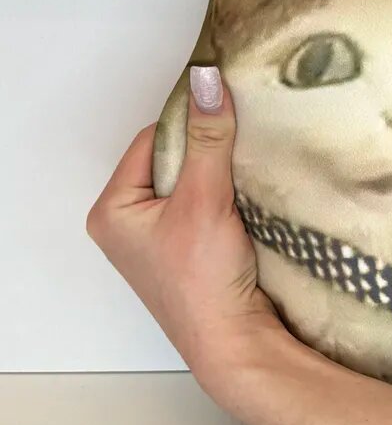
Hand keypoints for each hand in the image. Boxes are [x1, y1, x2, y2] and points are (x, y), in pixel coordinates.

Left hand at [86, 66, 285, 397]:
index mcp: (112, 210)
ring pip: (192, 182)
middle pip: (172, 160)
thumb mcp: (204, 200)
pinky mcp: (188, 252)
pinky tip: (246, 199)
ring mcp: (158, 240)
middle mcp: (128, 223)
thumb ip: (208, 139)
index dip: (190, 126)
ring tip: (244, 175)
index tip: (227, 115)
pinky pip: (206, 205)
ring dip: (220, 176)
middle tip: (240, 147)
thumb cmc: (204, 284)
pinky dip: (227, 198)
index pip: (152, 141)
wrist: (236, 344)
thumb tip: (207, 80)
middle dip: (207, 152)